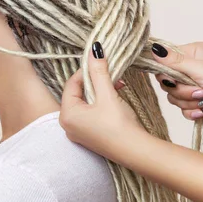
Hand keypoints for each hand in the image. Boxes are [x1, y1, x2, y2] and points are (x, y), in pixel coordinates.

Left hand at [59, 41, 146, 157]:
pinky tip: (116, 99)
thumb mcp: (107, 94)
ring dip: (100, 91)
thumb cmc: (119, 125)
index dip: (86, 70)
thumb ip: (99, 71)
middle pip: (78, 93)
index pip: (72, 83)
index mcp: (67, 115)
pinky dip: (101, 103)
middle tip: (111, 74)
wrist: (135, 152)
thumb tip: (94, 49)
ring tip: (117, 86)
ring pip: (86, 102)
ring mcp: (79, 132)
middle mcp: (68, 125)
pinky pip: (91, 113)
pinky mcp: (90, 136)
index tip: (100, 62)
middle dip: (95, 81)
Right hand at [151, 41, 202, 122]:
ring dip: (189, 101)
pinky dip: (192, 110)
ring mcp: (196, 83)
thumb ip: (173, 61)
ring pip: (175, 96)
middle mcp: (192, 66)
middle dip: (181, 90)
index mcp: (192, 52)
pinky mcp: (200, 99)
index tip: (173, 80)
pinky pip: (184, 107)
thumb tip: (152, 48)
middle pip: (168, 81)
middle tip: (199, 90)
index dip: (166, 73)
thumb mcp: (199, 69)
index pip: (164, 60)